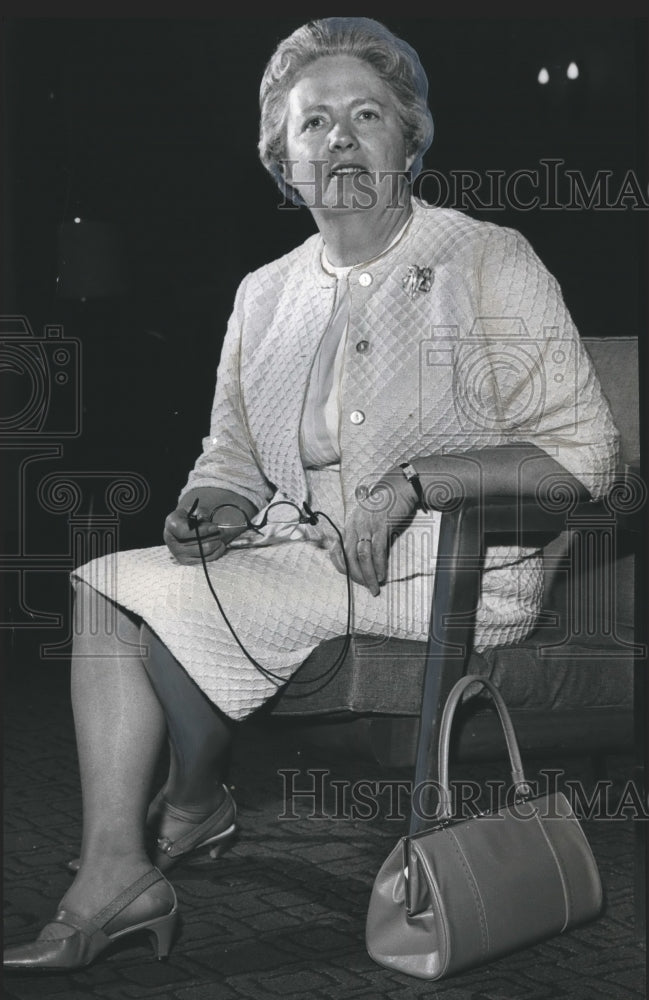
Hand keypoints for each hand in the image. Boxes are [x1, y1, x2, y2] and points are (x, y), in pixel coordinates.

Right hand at [163, 487, 254, 564]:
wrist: (185, 527)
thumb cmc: (190, 518)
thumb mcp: (195, 510)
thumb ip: (201, 513)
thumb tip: (206, 521)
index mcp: (172, 524)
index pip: (186, 532)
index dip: (203, 531)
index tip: (215, 527)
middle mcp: (171, 541)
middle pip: (198, 543)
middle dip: (214, 536)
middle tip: (221, 531)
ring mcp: (178, 553)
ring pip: (204, 552)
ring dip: (216, 543)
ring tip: (220, 537)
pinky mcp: (186, 562)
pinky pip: (206, 559)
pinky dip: (216, 552)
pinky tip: (219, 545)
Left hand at [329, 474, 417, 595]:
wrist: (398, 488)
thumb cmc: (384, 505)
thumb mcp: (367, 519)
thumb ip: (362, 534)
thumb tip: (362, 555)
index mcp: (349, 525)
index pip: (338, 551)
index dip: (343, 567)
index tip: (351, 578)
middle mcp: (355, 526)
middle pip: (349, 556)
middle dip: (356, 576)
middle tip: (367, 587)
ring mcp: (367, 526)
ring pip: (362, 556)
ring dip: (368, 574)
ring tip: (375, 586)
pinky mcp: (381, 525)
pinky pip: (377, 550)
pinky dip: (379, 565)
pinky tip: (382, 574)